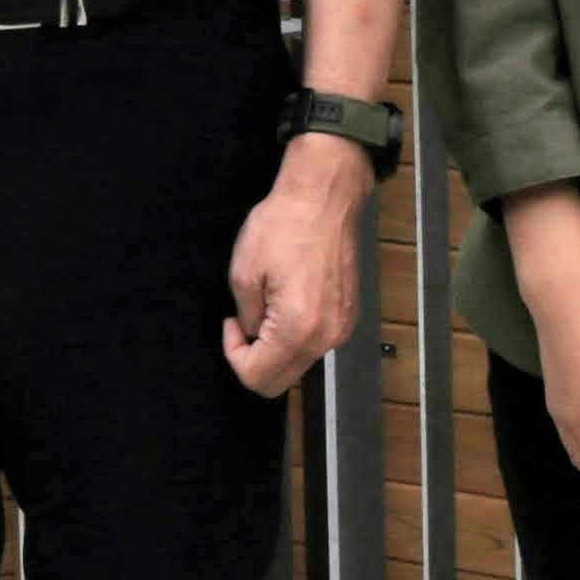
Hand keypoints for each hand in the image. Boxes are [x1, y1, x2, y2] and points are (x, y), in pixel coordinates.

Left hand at [223, 136, 372, 397]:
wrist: (325, 197)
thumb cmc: (283, 226)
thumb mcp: (244, 272)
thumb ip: (247, 318)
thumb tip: (252, 334)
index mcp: (298, 329)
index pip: (259, 377)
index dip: (235, 356)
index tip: (230, 323)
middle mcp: (327, 337)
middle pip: (281, 381)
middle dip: (254, 360)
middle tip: (242, 323)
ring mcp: (342, 328)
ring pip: (299, 364)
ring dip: (275, 350)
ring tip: (265, 308)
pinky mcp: (348, 316)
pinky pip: (315, 344)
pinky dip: (295, 337)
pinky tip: (286, 304)